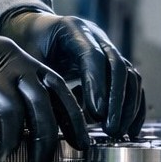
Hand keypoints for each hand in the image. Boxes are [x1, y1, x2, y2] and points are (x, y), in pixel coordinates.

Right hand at [0, 3, 88, 161]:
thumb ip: (6, 81)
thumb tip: (27, 120)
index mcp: (16, 55)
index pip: (58, 87)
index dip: (74, 118)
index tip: (82, 143)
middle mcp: (6, 62)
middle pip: (42, 106)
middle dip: (48, 140)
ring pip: (14, 117)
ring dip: (11, 146)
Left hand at [0, 10, 144, 139]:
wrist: (36, 30)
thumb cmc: (28, 45)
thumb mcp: (27, 58)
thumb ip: (38, 82)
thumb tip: (48, 119)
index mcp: (72, 29)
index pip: (92, 55)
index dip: (97, 84)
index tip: (96, 114)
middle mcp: (96, 36)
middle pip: (117, 65)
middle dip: (116, 101)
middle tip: (110, 129)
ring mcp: (108, 48)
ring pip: (129, 75)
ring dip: (127, 106)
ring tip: (118, 132)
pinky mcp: (113, 63)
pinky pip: (131, 84)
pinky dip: (133, 106)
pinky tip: (130, 130)